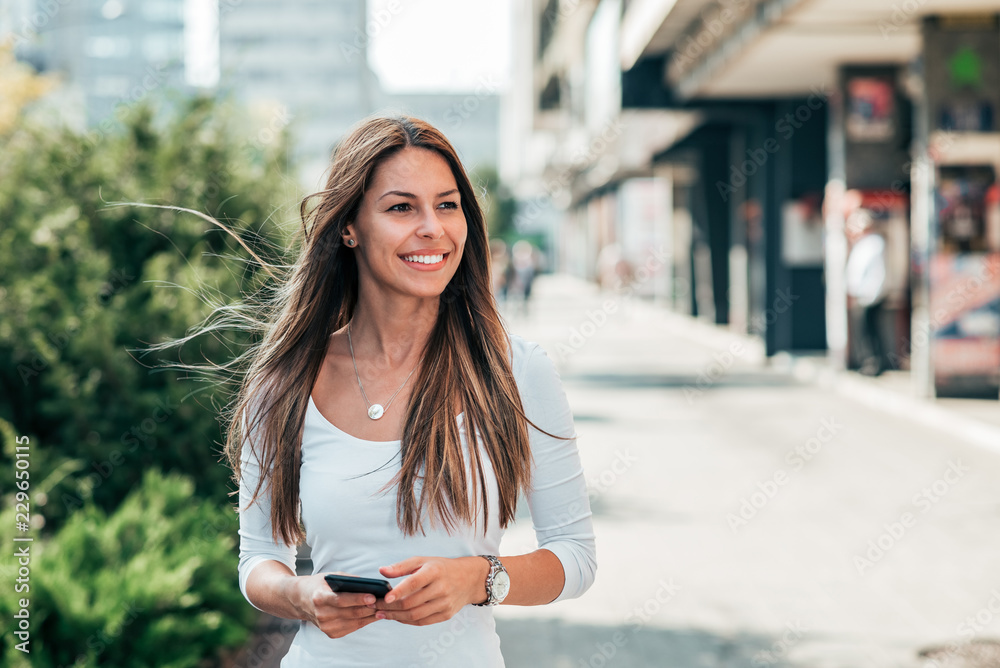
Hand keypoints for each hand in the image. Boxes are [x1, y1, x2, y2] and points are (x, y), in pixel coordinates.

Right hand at [294, 572, 378, 638]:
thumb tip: (371, 584)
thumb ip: (350, 581)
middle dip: (370, 607)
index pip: (341, 600)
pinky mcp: (331, 633)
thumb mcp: (332, 577)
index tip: (373, 596)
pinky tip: (374, 614)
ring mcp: (325, 626)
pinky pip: (353, 627)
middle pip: (351, 612)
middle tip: (385, 601)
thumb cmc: (320, 585)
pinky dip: (364, 621)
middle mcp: (321, 614)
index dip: (358, 599)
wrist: (301, 600)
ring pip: (354, 622)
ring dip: (370, 615)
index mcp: (319, 597)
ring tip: (383, 607)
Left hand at [373, 556, 488, 625]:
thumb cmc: (441, 568)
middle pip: (411, 603)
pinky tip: (397, 617)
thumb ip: (402, 566)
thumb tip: (382, 571)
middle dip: (390, 607)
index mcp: (435, 571)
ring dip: (395, 616)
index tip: (384, 597)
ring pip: (415, 615)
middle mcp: (441, 588)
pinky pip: (422, 622)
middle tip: (375, 606)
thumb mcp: (423, 561)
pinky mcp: (446, 614)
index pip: (414, 583)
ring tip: (381, 614)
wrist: (468, 579)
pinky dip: (407, 621)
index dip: (398, 592)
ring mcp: (445, 603)